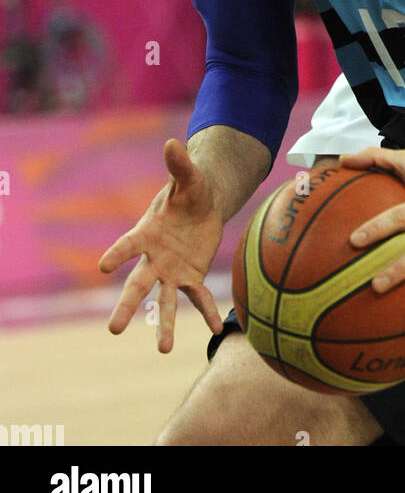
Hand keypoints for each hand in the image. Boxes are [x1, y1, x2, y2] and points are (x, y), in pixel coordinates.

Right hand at [98, 138, 224, 352]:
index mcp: (147, 232)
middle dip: (127, 306)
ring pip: (165, 300)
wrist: (202, 205)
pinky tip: (214, 328)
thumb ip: (179, 165)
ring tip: (163, 349)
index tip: (102, 266)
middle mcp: (154, 258)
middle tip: (114, 330)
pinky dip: (206, 311)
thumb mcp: (188, 177)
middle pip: (138, 284)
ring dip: (165, 324)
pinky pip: (199, 297)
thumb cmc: (189, 190)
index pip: (128, 245)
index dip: (117, 254)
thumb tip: (173, 142)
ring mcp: (171, 271)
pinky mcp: (191, 276)